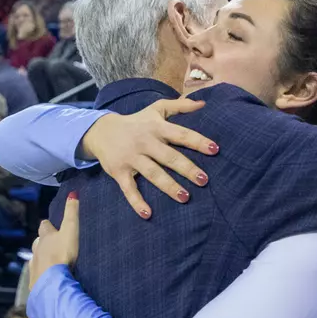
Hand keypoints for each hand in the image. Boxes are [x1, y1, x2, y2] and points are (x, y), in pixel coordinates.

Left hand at [28, 193, 79, 288]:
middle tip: (54, 244)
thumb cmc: (63, 253)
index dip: (49, 225)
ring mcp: (34, 265)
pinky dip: (41, 273)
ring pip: (36, 257)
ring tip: (51, 260)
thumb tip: (72, 193)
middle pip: (38, 242)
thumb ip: (72, 212)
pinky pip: (36, 275)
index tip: (53, 225)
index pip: (44, 226)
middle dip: (44, 241)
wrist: (52, 281)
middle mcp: (36, 249)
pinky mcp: (34, 280)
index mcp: (45, 236)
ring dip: (42, 257)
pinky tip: (46, 276)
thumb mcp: (71, 230)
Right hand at [79, 98, 218, 218]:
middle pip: (168, 156)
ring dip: (168, 186)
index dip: (197, 141)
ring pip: (152, 173)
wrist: (101, 131)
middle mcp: (145, 142)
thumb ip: (180, 105)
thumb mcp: (156, 109)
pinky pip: (129, 189)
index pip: (180, 134)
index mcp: (156, 128)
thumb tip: (204, 103)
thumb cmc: (137, 122)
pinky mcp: (119, 172)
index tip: (214, 150)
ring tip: (184, 197)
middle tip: (204, 180)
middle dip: (186, 168)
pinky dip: (137, 202)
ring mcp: (131, 158)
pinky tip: (148, 214)